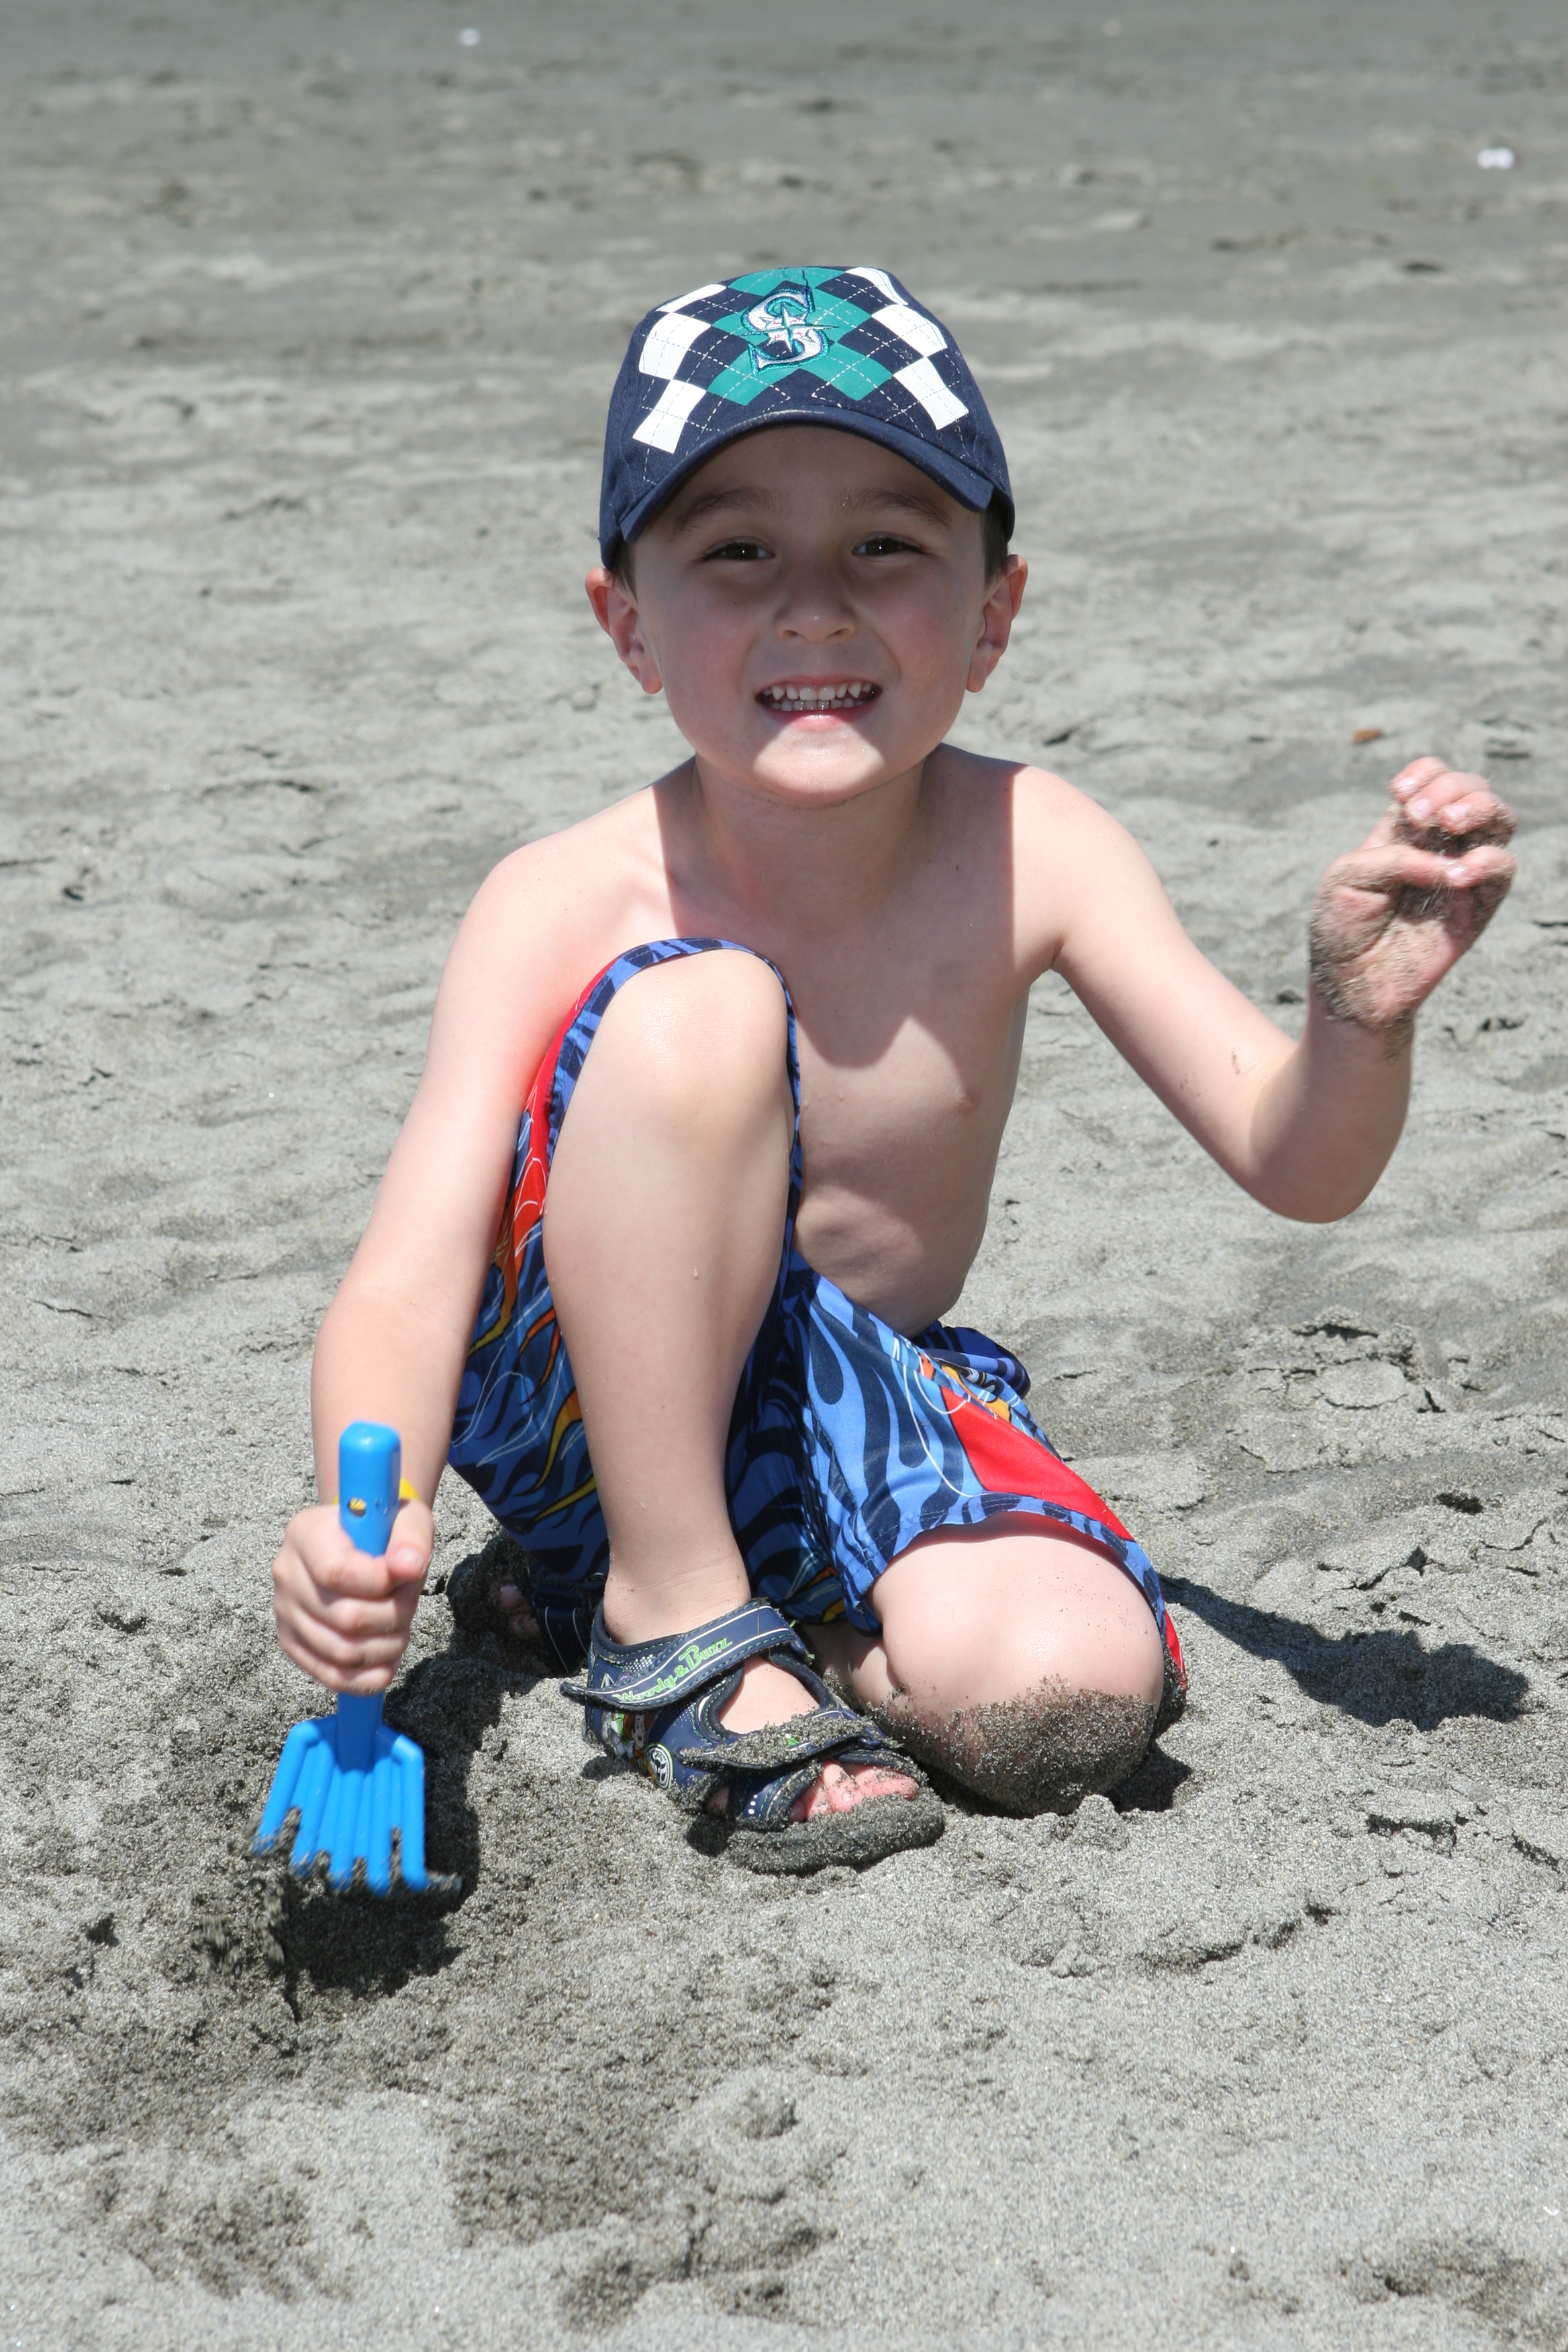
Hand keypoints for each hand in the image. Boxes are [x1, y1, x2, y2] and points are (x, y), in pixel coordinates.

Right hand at [269, 1497, 432, 1693]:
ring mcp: (285, 1612)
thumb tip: (408, 1567)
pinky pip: (331, 1676)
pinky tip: (388, 1660)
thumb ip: (410, 1539)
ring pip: (341, 1652)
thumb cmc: (382, 1529)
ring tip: (400, 1623)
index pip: (336, 1572)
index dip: (381, 1583)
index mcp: (306, 1534)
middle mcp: (287, 1574)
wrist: (360, 1540)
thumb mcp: (405, 1519)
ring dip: (386, 1646)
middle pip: (344, 1618)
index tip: (405, 1576)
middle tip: (409, 1599)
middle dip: (393, 1615)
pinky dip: (367, 1677)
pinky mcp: (292, 1643)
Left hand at [1308, 758, 1516, 1051]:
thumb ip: (1392, 856)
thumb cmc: (1340, 928)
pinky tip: (1455, 874)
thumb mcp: (1347, 877)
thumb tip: (1445, 864)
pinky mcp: (1479, 906)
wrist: (1349, 984)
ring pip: (1499, 820)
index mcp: (1403, 831)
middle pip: (1472, 790)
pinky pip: (1503, 868)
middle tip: (1420, 816)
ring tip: (1448, 825)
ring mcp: (1462, 873)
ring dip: (1479, 808)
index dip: (1425, 774)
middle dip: (1451, 787)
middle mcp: (1438, 846)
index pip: (1433, 780)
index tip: (1400, 794)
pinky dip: (1486, 860)